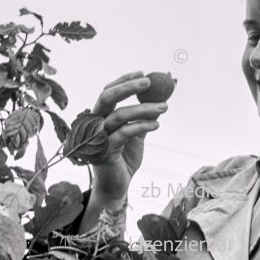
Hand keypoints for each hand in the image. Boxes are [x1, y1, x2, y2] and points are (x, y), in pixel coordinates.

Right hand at [91, 70, 167, 198]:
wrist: (116, 186)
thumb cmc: (124, 157)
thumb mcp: (136, 132)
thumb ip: (143, 115)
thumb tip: (160, 95)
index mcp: (100, 116)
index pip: (108, 91)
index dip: (124, 80)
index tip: (144, 73)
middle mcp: (95, 124)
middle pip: (107, 97)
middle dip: (128, 86)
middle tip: (149, 82)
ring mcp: (97, 138)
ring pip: (119, 115)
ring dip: (144, 108)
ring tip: (165, 107)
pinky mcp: (104, 152)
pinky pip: (124, 133)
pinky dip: (141, 126)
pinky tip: (156, 125)